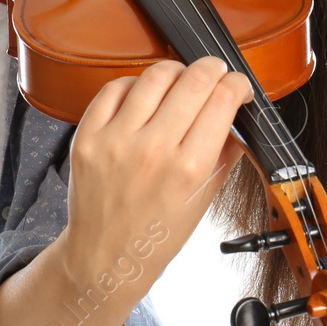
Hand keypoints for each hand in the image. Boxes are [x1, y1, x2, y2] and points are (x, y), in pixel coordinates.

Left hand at [62, 56, 253, 294]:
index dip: (238, 84)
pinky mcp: (88, 136)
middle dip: (212, 69)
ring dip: (176, 71)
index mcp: (188, 168)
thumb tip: (236, 114)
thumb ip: (224, 153)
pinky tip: (144, 94)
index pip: (222, 100)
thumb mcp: (204, 198)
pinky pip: (114, 88)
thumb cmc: (158, 233)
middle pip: (193, 80)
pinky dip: (135, 83)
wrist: (106, 257)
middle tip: (215, 74)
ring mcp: (116, 140)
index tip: (238, 86)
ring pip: (155, 76)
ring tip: (181, 80)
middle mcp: (152, 150)